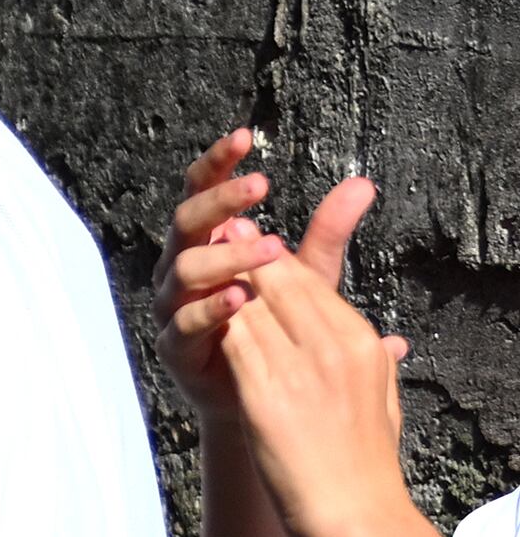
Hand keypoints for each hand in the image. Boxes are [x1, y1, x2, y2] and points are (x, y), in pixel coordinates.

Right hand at [161, 129, 366, 414]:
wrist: (258, 399)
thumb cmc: (276, 329)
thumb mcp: (307, 275)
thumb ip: (327, 233)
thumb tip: (364, 183)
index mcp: (207, 242)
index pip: (201, 192)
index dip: (217, 164)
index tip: (244, 137)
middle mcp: (180, 269)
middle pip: (185, 222)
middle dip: (220, 201)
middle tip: (260, 186)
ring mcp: (172, 308)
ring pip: (183, 269)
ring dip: (226, 254)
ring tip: (269, 248)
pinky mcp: (174, 348)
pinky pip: (183, 323)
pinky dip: (210, 308)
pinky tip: (241, 296)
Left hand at [220, 243, 418, 536]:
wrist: (351, 509)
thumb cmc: (364, 460)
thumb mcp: (383, 396)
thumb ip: (379, 362)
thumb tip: (390, 344)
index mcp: (363, 343)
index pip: (315, 287)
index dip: (280, 262)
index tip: (257, 245)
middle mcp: (333, 348)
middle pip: (283, 287)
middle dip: (249, 258)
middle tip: (222, 234)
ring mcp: (300, 369)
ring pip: (254, 309)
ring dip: (225, 283)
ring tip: (204, 261)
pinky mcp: (265, 395)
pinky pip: (235, 344)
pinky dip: (216, 322)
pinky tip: (196, 308)